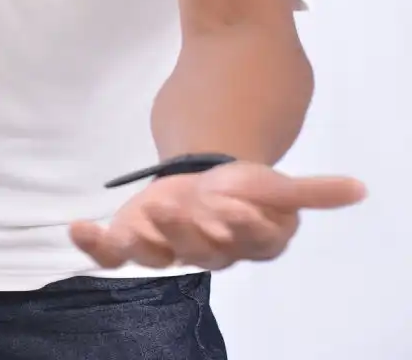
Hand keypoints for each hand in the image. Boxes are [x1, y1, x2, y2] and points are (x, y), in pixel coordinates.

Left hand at [70, 161, 365, 271]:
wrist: (202, 181)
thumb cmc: (241, 187)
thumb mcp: (275, 185)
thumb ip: (312, 191)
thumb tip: (358, 189)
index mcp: (245, 241)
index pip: (247, 239)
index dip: (237, 223)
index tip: (228, 203)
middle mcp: (205, 251)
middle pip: (198, 249)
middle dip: (185, 228)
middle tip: (174, 201)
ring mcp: (165, 247)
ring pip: (156, 254)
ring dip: (146, 237)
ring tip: (135, 220)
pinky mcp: (132, 238)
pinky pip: (111, 253)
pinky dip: (93, 246)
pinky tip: (77, 228)